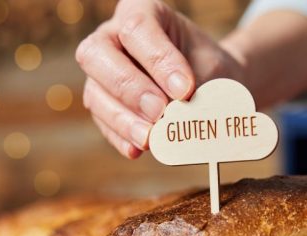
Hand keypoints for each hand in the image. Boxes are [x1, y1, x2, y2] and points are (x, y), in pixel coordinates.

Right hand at [76, 0, 244, 158]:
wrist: (211, 85)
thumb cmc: (208, 68)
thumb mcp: (211, 69)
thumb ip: (195, 87)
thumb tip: (180, 118)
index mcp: (141, 11)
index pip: (138, 29)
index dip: (158, 60)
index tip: (185, 89)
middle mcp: (112, 36)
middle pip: (98, 54)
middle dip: (130, 87)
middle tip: (160, 112)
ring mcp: (101, 72)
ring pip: (95, 92)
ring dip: (122, 119)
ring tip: (149, 138)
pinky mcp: (102, 103)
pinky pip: (102, 121)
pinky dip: (120, 137)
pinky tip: (137, 150)